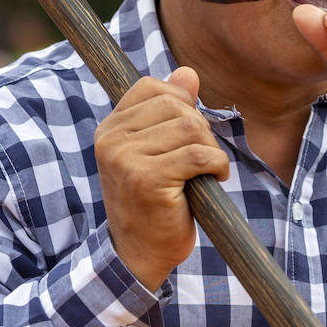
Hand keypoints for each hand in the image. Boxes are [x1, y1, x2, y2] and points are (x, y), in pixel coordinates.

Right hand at [94, 67, 228, 290]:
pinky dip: (217, 165)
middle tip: (201, 160)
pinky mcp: (146, 179)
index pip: (152, 87)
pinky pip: (198, 154)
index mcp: (110, 128)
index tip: (186, 136)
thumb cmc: (154, 202)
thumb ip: (170, 111)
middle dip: (201, 130)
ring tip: (205, 171)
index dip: (181, 104)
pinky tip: (213, 179)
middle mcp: (111, 139)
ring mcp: (125, 159)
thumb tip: (188, 72)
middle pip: (177, 105)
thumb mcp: (158, 151)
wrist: (139, 254)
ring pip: (191, 127)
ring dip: (211, 149)